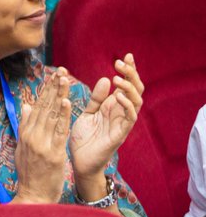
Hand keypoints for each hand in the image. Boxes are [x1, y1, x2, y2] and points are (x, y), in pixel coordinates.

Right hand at [13, 69, 71, 203]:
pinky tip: (68, 102)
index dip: (45, 91)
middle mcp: (31, 136)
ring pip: (52, 115)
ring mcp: (41, 144)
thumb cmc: (30, 173)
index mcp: (25, 133)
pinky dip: (63, 115)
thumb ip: (25, 125)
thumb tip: (26, 105)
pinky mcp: (53, 153)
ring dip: (59, 96)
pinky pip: (60, 131)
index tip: (52, 77)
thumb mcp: (22, 147)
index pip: (36, 107)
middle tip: (61, 72)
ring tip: (65, 80)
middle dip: (53, 88)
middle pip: (44, 107)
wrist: (32, 195)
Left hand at [70, 54, 142, 179]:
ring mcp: (122, 123)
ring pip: (136, 102)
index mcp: (113, 106)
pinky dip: (127, 106)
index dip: (129, 71)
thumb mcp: (88, 113)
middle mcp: (121, 113)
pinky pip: (130, 119)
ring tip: (118, 78)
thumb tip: (107, 78)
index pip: (126, 85)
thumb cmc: (84, 138)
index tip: (126, 55)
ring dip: (129, 88)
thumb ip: (97, 98)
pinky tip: (119, 97)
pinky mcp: (120, 134)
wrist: (79, 161)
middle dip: (131, 74)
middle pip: (135, 90)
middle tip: (120, 62)